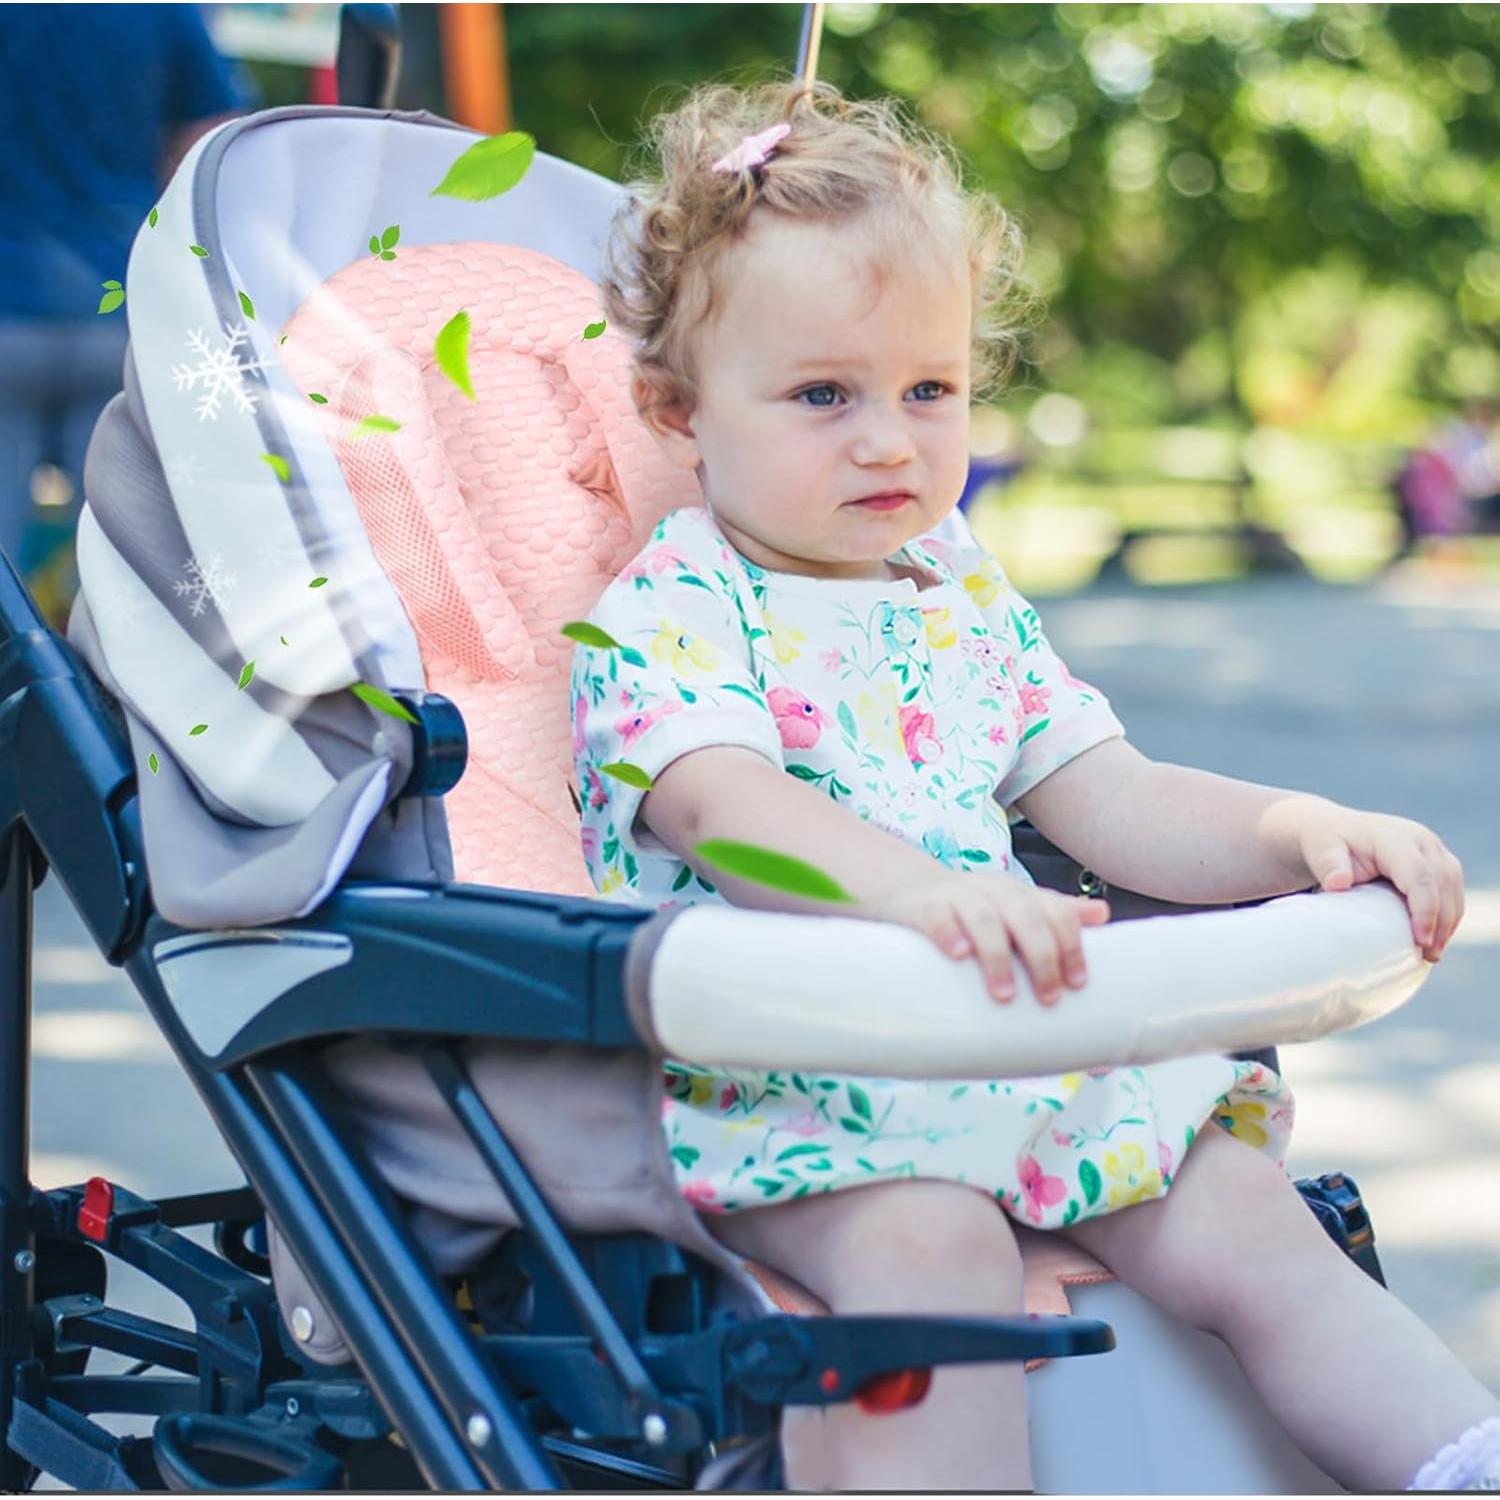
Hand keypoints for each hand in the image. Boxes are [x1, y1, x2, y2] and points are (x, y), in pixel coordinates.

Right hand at [869, 871, 1110, 1005]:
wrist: (911, 890)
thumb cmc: (974, 909)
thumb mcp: (1017, 908)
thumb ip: (1057, 912)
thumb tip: (1103, 914)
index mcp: (1021, 895)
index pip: (1056, 912)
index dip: (1071, 946)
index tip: (1077, 984)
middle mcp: (994, 891)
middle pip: (1026, 916)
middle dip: (1042, 957)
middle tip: (1048, 997)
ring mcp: (958, 897)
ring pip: (984, 919)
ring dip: (998, 956)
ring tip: (1004, 994)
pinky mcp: (924, 907)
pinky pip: (938, 916)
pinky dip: (949, 934)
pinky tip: (958, 955)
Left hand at [1295, 803, 1463, 960]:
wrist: (1335, 830)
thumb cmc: (1327, 844)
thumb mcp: (1321, 850)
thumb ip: (1330, 864)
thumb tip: (1338, 884)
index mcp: (1393, 837)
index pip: (1419, 875)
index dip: (1424, 909)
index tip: (1420, 940)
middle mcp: (1419, 839)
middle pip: (1442, 882)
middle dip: (1441, 921)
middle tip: (1429, 955)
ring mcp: (1432, 849)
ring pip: (1452, 887)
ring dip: (1449, 921)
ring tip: (1433, 953)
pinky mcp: (1437, 860)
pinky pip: (1451, 889)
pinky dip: (1448, 915)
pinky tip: (1436, 938)